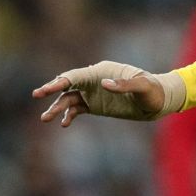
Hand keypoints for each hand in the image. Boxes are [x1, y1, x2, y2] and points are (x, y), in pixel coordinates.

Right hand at [32, 61, 182, 125]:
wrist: (158, 101)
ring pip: (68, 99)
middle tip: (36, 95)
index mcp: (100, 71)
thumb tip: (104, 84)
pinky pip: (77, 110)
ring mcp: (93, 93)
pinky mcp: (95, 105)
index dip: (59, 82)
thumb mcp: (142, 86)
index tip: (45, 89)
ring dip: (57, 108)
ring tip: (45, 118)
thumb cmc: (152, 90)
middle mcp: (93, 80)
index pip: (75, 75)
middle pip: (67, 85)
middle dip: (51, 90)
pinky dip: (69, 116)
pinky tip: (64, 124)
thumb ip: (125, 84)